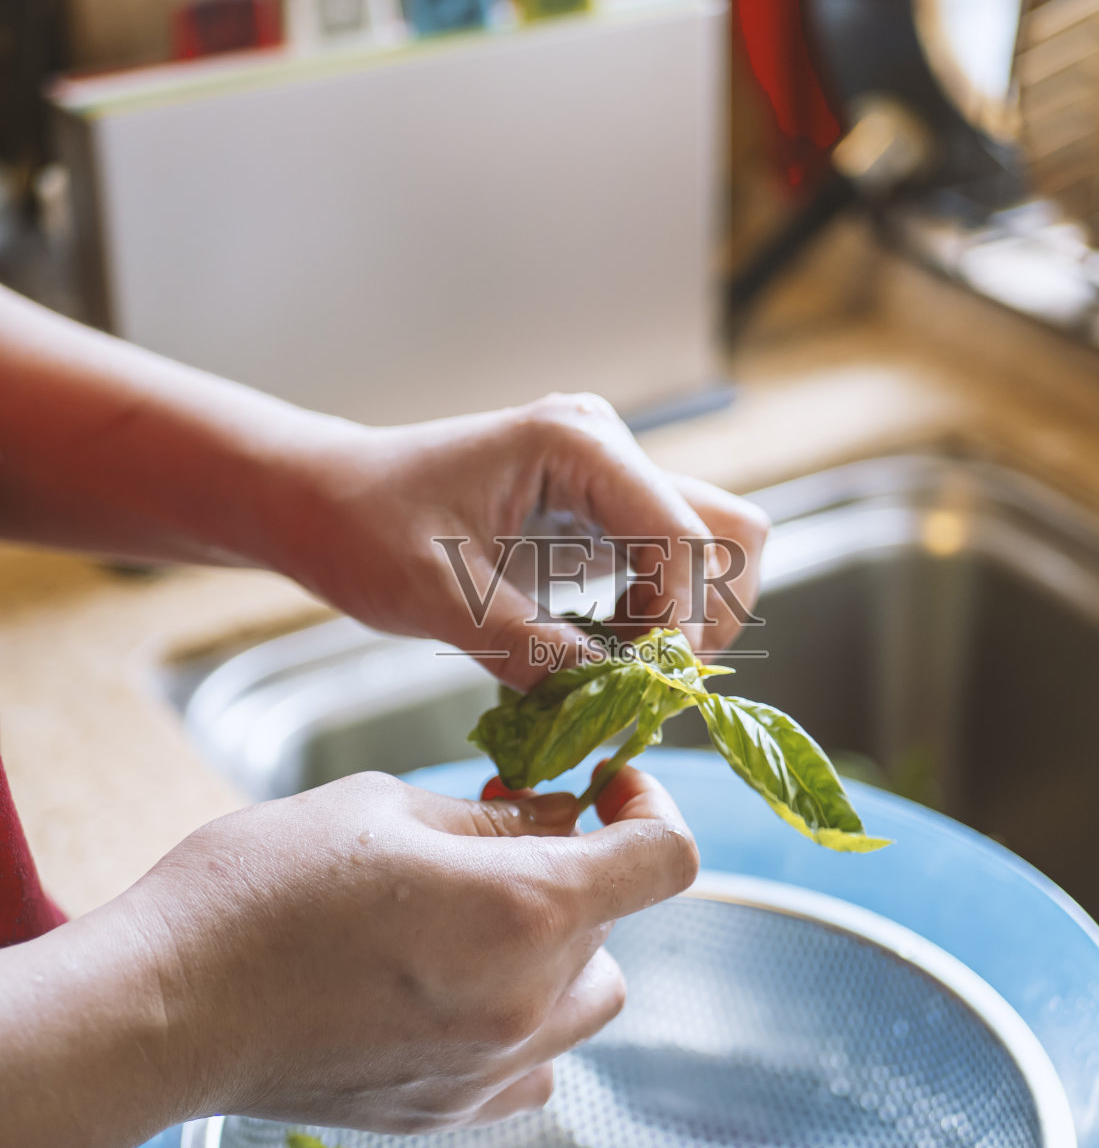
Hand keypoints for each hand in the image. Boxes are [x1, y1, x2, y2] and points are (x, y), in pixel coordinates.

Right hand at [132, 766, 696, 1132]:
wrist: (165, 1007)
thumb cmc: (260, 889)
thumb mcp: (386, 809)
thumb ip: (495, 821)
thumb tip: (561, 821)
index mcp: (525, 908)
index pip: (665, 859)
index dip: (650, 807)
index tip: (609, 790)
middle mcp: (528, 1001)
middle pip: (616, 926)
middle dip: (576, 871)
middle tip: (498, 838)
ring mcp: (492, 1069)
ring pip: (590, 999)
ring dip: (562, 949)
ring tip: (476, 917)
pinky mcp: (450, 1112)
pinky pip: (537, 1063)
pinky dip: (525, 1018)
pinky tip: (455, 987)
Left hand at [279, 393, 769, 688]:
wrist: (320, 501)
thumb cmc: (362, 527)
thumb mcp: (439, 599)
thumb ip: (531, 650)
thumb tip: (614, 703)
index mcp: (578, 444)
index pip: (685, 540)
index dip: (680, 627)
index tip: (644, 693)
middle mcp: (609, 451)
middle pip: (729, 533)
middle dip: (704, 619)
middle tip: (644, 683)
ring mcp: (609, 480)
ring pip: (709, 553)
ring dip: (681, 624)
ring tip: (612, 674)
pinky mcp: (598, 515)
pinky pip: (665, 572)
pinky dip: (649, 624)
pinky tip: (592, 657)